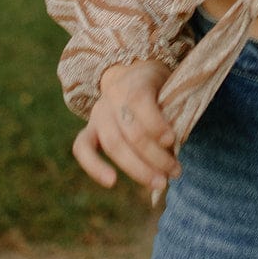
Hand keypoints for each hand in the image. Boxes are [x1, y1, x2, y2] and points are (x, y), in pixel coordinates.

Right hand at [72, 58, 180, 192]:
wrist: (129, 75)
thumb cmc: (156, 87)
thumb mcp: (168, 87)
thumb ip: (170, 109)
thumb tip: (172, 144)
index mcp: (134, 83)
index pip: (140, 102)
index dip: (156, 124)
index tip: (172, 140)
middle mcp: (112, 99)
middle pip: (130, 132)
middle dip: (155, 157)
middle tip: (175, 172)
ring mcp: (98, 115)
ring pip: (113, 145)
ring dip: (138, 169)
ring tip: (160, 183)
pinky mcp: (88, 130)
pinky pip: (82, 149)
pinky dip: (94, 167)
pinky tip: (112, 182)